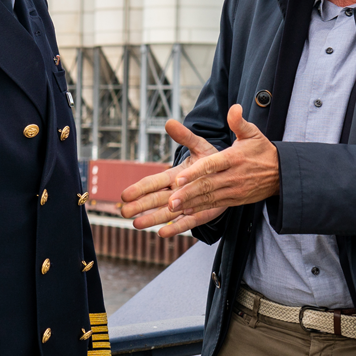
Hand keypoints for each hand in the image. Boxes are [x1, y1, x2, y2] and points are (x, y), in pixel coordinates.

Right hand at [120, 119, 236, 237]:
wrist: (231, 174)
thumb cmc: (213, 160)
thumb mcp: (199, 146)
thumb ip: (185, 137)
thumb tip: (169, 122)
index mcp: (174, 175)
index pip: (153, 182)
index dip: (139, 188)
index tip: (125, 194)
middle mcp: (176, 192)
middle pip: (154, 200)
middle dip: (140, 206)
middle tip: (123, 212)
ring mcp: (186, 205)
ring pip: (165, 213)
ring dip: (151, 219)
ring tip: (135, 225)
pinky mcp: (198, 215)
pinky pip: (186, 223)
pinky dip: (174, 228)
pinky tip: (162, 234)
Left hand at [167, 104, 278, 217]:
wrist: (281, 173)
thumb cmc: (262, 150)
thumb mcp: (253, 133)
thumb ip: (239, 122)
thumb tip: (234, 107)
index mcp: (234, 158)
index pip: (212, 165)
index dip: (195, 172)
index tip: (179, 178)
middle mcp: (233, 175)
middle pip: (207, 185)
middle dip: (187, 193)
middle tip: (169, 201)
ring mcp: (234, 189)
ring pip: (209, 197)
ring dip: (190, 203)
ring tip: (172, 208)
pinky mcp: (235, 199)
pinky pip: (214, 204)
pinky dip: (200, 208)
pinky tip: (185, 212)